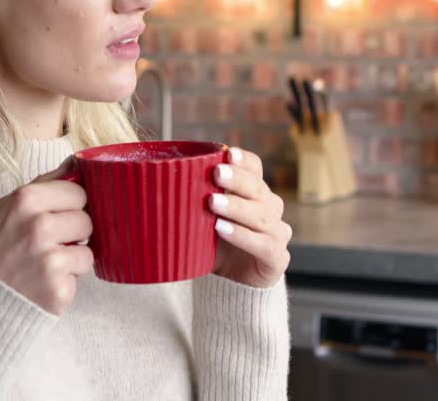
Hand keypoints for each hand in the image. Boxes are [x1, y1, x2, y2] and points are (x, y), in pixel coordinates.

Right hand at [0, 157, 93, 314]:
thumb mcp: (9, 206)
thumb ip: (46, 183)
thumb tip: (78, 161)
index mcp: (27, 200)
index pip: (79, 193)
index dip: (69, 206)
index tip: (52, 217)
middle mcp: (39, 227)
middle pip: (87, 220)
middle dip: (72, 233)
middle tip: (46, 244)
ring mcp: (49, 260)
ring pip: (88, 250)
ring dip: (71, 259)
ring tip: (43, 264)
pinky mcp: (57, 290)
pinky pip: (81, 277)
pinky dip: (65, 282)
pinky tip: (41, 282)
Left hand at [209, 147, 291, 287]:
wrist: (230, 284)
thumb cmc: (215, 244)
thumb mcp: (204, 218)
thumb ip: (195, 199)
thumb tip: (160, 177)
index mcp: (256, 192)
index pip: (255, 169)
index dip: (244, 161)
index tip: (227, 153)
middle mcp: (271, 208)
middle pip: (258, 189)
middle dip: (237, 180)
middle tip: (216, 174)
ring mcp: (278, 233)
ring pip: (261, 216)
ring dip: (236, 208)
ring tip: (212, 204)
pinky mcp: (277, 258)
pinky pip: (264, 244)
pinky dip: (242, 236)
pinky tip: (222, 229)